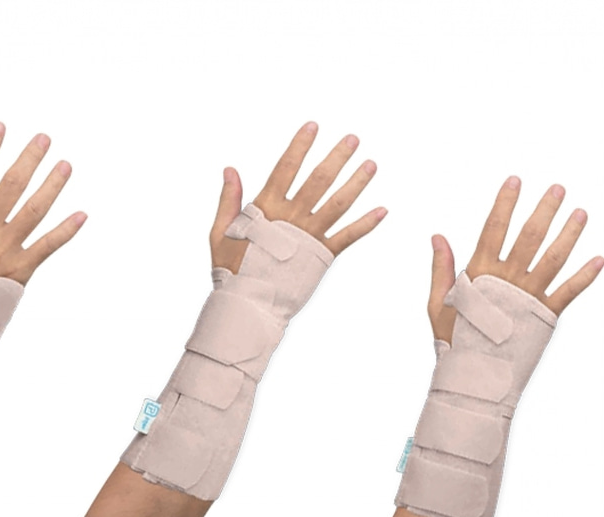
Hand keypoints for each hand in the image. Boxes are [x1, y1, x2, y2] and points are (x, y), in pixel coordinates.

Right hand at [0, 122, 86, 284]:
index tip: (1, 126)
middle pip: (10, 185)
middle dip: (29, 159)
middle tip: (45, 138)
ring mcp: (5, 248)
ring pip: (34, 210)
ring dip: (52, 186)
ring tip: (66, 164)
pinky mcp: (22, 269)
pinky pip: (48, 246)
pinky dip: (66, 231)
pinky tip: (83, 214)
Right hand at [208, 121, 386, 272]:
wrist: (247, 304)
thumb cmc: (231, 269)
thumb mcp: (220, 231)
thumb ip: (229, 199)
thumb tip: (230, 169)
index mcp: (267, 207)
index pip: (286, 167)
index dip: (300, 145)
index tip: (313, 125)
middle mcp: (291, 217)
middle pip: (319, 180)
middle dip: (337, 157)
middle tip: (353, 138)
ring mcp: (309, 236)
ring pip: (338, 204)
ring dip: (356, 183)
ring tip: (372, 165)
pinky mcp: (322, 257)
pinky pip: (348, 237)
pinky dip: (366, 224)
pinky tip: (383, 210)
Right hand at [428, 176, 603, 342]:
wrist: (474, 377)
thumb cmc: (453, 340)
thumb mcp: (438, 302)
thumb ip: (441, 267)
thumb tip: (438, 236)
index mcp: (480, 272)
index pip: (494, 228)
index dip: (505, 202)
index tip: (515, 180)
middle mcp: (508, 279)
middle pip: (530, 236)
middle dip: (545, 209)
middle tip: (559, 188)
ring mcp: (528, 296)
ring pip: (554, 258)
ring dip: (570, 233)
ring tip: (582, 212)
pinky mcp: (545, 316)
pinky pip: (570, 292)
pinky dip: (586, 276)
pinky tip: (601, 259)